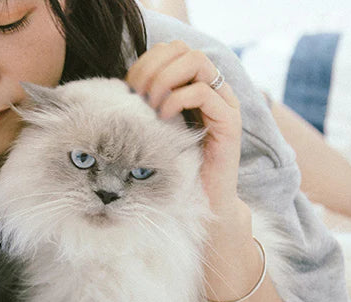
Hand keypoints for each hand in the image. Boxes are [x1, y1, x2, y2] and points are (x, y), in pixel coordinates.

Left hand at [125, 40, 243, 215]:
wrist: (202, 203)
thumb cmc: (174, 168)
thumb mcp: (155, 129)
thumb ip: (146, 104)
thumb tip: (121, 86)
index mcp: (194, 86)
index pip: (171, 49)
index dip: (146, 61)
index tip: (128, 87)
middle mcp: (212, 88)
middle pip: (183, 49)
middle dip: (153, 67)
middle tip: (138, 95)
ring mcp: (224, 103)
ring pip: (197, 61)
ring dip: (165, 79)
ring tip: (151, 105)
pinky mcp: (229, 122)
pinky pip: (204, 93)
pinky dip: (178, 99)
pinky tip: (163, 118)